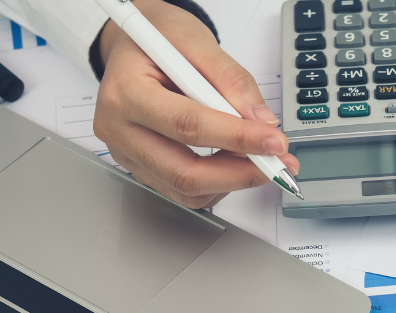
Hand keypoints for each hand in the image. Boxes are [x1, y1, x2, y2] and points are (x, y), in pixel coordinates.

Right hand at [93, 0, 297, 207]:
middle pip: (183, 172)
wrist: (136, 42)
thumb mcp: (197, 40)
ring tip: (258, 157)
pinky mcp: (141, 167)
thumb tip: (261, 120)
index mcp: (126, 92)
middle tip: (276, 163)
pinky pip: (183, 191)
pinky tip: (235, 160)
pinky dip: (218, 182)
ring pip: (186, 189)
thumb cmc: (159, 38)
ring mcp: (127, 153)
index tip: (273, 141)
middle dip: (239, 173)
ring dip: (232, 180)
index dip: (236, 138)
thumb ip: (231, 79)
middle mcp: (118, 129)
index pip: (187, 126)